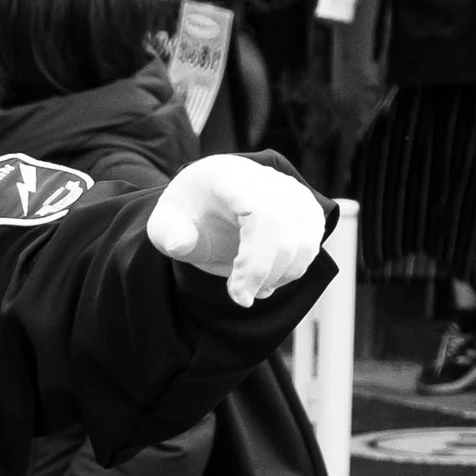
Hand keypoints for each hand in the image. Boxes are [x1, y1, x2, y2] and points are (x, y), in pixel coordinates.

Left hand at [148, 156, 327, 306]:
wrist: (208, 200)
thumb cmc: (188, 215)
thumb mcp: (165, 223)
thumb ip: (168, 234)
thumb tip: (179, 244)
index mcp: (229, 177)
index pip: (258, 212)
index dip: (254, 257)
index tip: (236, 291)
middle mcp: (266, 178)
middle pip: (282, 229)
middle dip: (263, 272)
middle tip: (240, 299)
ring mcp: (290, 191)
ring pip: (303, 239)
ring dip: (280, 275)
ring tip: (251, 291)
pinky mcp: (305, 208)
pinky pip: (311, 243)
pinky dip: (293, 270)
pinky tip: (268, 282)